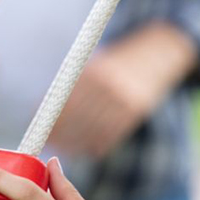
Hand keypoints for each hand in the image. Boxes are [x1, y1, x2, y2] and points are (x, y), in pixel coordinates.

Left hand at [49, 22, 197, 156]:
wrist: (157, 50)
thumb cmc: (115, 60)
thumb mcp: (94, 64)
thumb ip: (73, 84)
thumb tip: (45, 108)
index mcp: (93, 72)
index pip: (66, 103)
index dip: (52, 119)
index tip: (42, 128)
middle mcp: (108, 86)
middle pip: (77, 118)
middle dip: (61, 134)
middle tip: (50, 142)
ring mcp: (124, 99)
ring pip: (93, 129)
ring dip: (76, 142)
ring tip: (65, 148)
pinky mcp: (135, 110)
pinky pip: (111, 134)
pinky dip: (96, 144)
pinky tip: (86, 149)